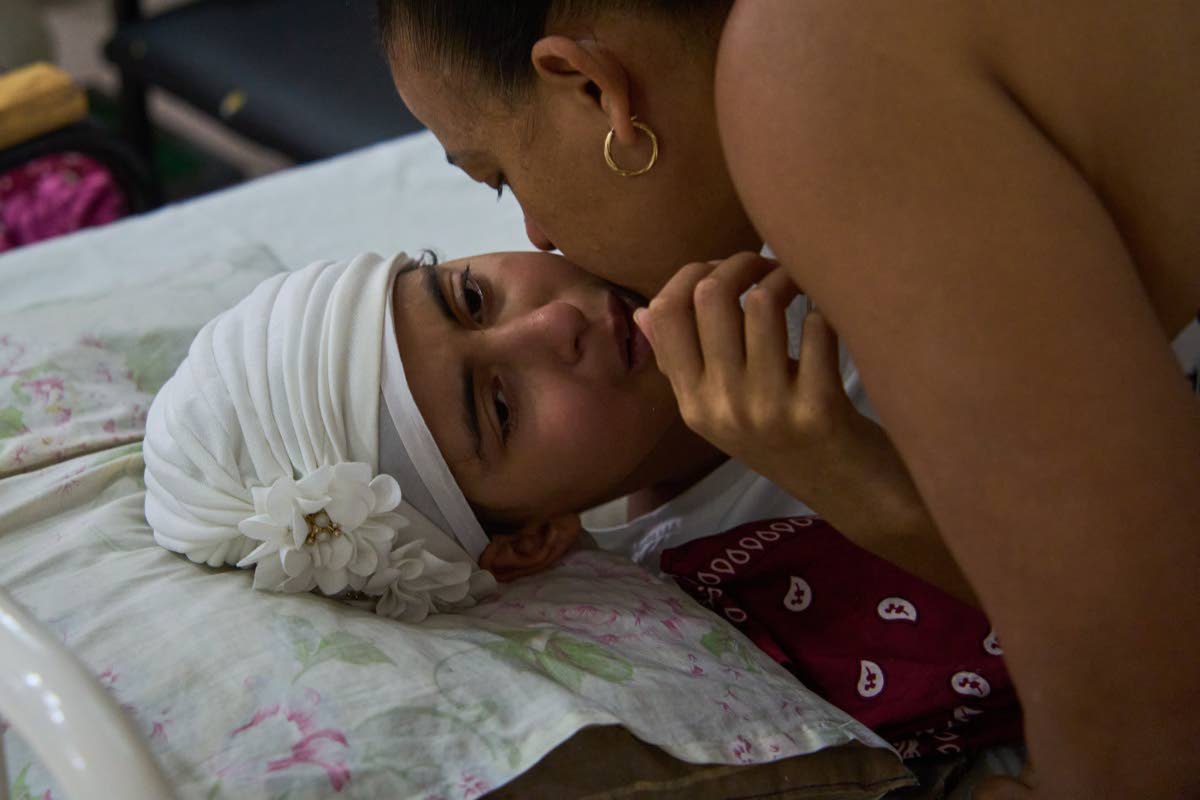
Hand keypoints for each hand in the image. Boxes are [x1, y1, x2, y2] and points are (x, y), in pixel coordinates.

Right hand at [634, 252, 976, 604]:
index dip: (691, 274)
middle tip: (768, 264)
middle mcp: (722, 408)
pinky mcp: (818, 410)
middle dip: (741, 263)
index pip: (665, 315)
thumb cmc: (789, 441)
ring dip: (786, 277)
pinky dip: (826, 309)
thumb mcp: (724, 412)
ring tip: (802, 281)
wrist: (855, 496)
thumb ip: (686, 365)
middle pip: (710, 298)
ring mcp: (768, 410)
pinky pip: (816, 330)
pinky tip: (832, 313)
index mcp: (693, 405)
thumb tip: (644, 310)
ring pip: (762, 305)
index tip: (721, 267)